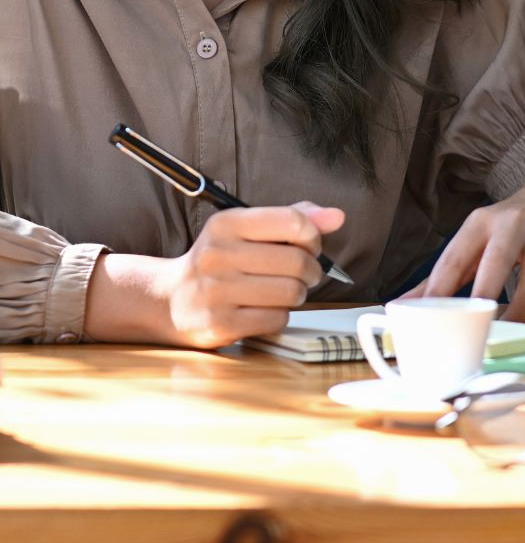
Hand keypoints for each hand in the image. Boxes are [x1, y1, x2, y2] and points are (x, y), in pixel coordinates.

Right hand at [84, 200, 344, 347]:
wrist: (170, 300)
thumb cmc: (221, 260)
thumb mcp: (248, 230)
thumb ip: (293, 218)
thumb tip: (337, 217)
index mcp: (227, 224)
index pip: (292, 221)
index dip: (313, 235)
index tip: (311, 244)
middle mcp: (218, 255)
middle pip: (297, 261)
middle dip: (312, 269)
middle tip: (306, 273)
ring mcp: (217, 292)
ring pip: (291, 292)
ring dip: (298, 293)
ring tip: (285, 290)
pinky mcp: (220, 325)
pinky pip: (276, 319)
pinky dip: (281, 315)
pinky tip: (266, 308)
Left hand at [402, 175, 524, 324]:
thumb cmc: (511, 227)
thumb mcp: (477, 239)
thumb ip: (446, 272)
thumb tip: (403, 305)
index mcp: (481, 222)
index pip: (454, 258)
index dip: (439, 290)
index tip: (427, 322)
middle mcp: (514, 222)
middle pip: (496, 266)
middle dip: (484, 303)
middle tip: (474, 335)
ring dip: (521, 318)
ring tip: (510, 337)